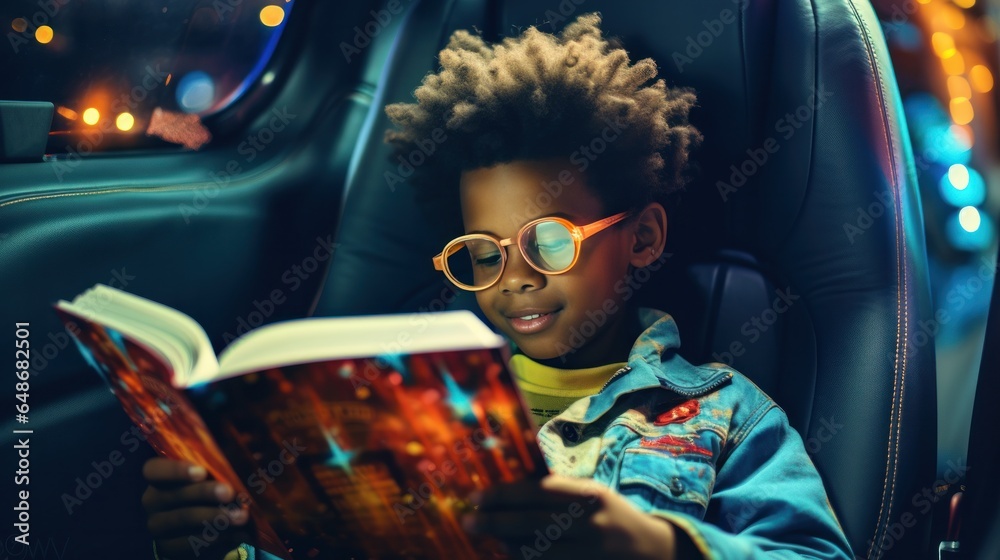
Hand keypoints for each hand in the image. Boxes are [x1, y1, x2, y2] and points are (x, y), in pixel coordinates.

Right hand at [142, 458, 250, 559]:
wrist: (199, 524)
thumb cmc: (207, 487)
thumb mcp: (209, 473)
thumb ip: (215, 463)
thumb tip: (234, 452)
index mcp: (158, 477)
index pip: (154, 470)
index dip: (176, 470)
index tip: (202, 472)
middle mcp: (152, 501)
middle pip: (173, 495)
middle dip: (204, 493)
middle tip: (229, 493)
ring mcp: (158, 526)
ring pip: (183, 520)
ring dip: (215, 517)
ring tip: (240, 516)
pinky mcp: (168, 546)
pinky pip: (190, 543)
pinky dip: (217, 538)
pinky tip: (238, 533)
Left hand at [463, 474, 676, 559]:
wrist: (651, 551)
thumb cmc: (611, 514)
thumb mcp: (591, 493)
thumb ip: (558, 489)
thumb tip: (510, 484)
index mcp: (588, 495)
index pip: (537, 492)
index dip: (504, 495)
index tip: (478, 497)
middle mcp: (588, 524)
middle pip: (530, 523)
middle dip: (494, 521)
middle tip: (468, 521)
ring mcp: (587, 552)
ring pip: (534, 550)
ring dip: (506, 544)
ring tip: (489, 537)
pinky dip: (525, 559)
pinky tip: (511, 553)